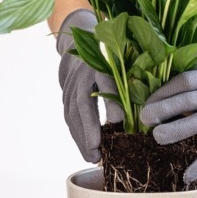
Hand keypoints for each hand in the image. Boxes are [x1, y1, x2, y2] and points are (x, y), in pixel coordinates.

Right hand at [57, 10, 122, 162]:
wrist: (78, 40)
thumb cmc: (110, 53)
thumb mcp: (122, 60)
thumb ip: (129, 80)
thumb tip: (131, 112)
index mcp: (100, 61)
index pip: (104, 80)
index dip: (110, 100)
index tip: (118, 121)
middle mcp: (82, 72)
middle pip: (82, 103)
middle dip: (89, 129)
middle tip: (98, 151)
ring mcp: (70, 84)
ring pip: (72, 114)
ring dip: (80, 137)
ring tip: (91, 157)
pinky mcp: (65, 93)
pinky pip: (69, 117)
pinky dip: (77, 134)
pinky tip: (86, 148)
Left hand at [139, 67, 196, 183]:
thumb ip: (182, 83)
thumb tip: (144, 95)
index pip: (184, 82)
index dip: (164, 91)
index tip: (145, 102)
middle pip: (188, 101)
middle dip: (164, 110)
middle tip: (144, 118)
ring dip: (176, 131)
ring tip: (156, 137)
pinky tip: (184, 175)